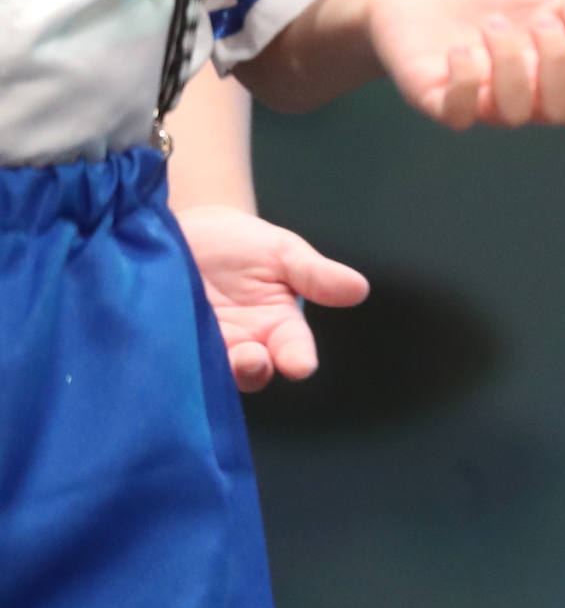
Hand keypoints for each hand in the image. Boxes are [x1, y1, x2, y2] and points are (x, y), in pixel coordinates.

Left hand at [176, 206, 369, 391]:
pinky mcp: (163, 347)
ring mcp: (202, 349)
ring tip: (220, 356)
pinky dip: (172, 362)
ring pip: (213, 374)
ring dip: (218, 370)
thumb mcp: (282, 252)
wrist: (178, 233)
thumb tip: (359, 289)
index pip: (293, 348)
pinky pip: (170, 362)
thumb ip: (316, 274)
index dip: (297, 358)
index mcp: (276, 325)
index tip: (300, 364)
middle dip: (254, 369)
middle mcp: (242, 344)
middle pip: (253, 371)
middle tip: (251, 358)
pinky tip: (170, 352)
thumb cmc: (238, 242)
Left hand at [365, 0, 564, 130]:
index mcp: (549, 83)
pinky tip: (460, 49)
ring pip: (510, 112)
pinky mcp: (435, 100)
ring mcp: (478, 105)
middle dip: (555, 62)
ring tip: (492, 24)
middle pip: (555, 112)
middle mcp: (518, 102)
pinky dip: (466, 80)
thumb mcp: (545, 0)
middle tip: (540, 20)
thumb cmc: (490, 2)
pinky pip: (458, 114)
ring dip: (509, 62)